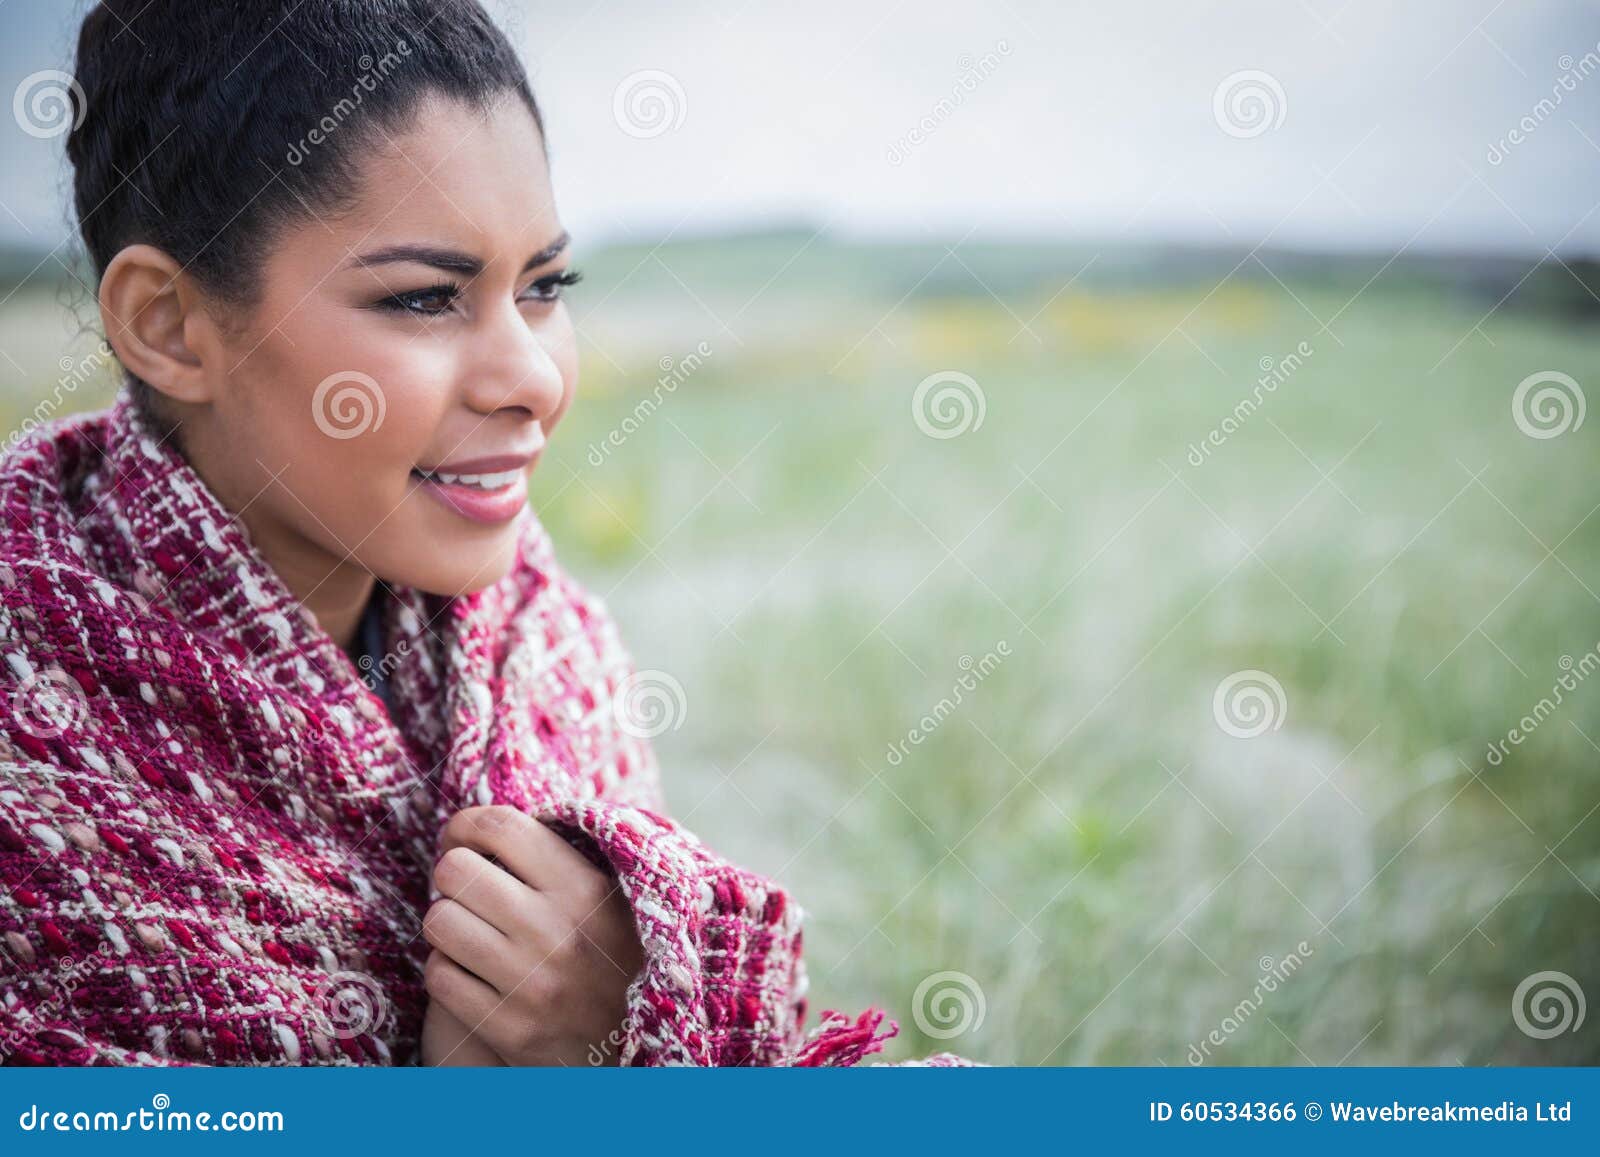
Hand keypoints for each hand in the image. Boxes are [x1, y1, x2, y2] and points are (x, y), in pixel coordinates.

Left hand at [422, 805, 643, 1065]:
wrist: (640, 1048)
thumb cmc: (618, 957)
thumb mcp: (610, 897)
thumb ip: (558, 858)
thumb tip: (484, 823)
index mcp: (585, 887)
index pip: (500, 826)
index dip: (466, 824)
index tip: (463, 837)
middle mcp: (556, 930)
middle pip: (455, 870)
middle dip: (451, 875)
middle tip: (465, 889)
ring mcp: (530, 983)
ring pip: (438, 921)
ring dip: (446, 923)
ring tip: (468, 930)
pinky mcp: (507, 1027)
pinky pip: (440, 976)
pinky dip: (447, 970)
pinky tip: (471, 971)